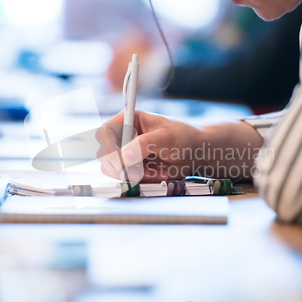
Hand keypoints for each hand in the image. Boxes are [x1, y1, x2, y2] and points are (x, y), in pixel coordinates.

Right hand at [96, 110, 263, 182]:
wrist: (197, 154)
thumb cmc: (184, 138)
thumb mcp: (166, 137)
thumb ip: (144, 145)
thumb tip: (124, 157)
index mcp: (129, 120)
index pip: (105, 132)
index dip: (107, 147)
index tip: (119, 162)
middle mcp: (124, 136)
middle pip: (104, 153)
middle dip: (119, 166)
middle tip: (137, 172)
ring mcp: (126, 154)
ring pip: (113, 169)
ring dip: (132, 175)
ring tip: (154, 171)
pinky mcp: (132, 169)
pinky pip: (126, 179)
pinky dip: (140, 181)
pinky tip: (156, 175)